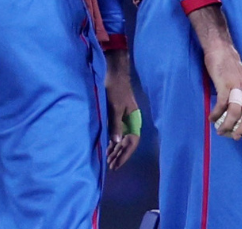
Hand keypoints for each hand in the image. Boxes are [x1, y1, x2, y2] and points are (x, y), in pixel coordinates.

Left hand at [103, 49, 140, 169]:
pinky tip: (107, 149)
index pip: (132, 142)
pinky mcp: (119, 116)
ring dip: (115, 150)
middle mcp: (131, 122)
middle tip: (110, 166)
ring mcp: (125, 120)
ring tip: (108, 161)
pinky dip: (112, 142)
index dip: (125, 154)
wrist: (115, 74)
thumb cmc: (116, 89)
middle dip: (119, 155)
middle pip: (127, 143)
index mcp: (134, 120)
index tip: (116, 164)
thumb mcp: (115, 107)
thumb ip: (115, 125)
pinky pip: (117, 133)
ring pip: (122, 140)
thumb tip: (116, 142)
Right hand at [203, 43, 241, 139]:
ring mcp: (237, 87)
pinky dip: (217, 114)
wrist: (221, 50)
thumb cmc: (230, 67)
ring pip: (236, 112)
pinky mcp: (225, 84)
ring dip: (228, 125)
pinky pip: (222, 104)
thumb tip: (238, 115)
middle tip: (235, 137)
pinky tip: (211, 117)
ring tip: (220, 130)